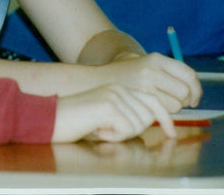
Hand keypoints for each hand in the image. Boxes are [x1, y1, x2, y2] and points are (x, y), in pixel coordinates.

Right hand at [52, 84, 175, 142]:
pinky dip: (113, 135)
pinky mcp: (109, 106)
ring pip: (138, 123)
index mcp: (120, 87)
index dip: (165, 118)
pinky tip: (97, 129)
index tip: (172, 133)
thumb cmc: (76, 120)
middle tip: (109, 129)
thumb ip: (127, 113)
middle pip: (148, 114)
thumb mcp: (106, 114)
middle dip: (136, 129)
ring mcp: (114, 95)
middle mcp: (119, 88)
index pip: (153, 100)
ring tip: (100, 127)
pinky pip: (125, 129)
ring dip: (122, 133)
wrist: (51, 117)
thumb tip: (152, 121)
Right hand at [94, 53, 201, 112]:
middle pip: (185, 91)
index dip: (196, 88)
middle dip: (186, 101)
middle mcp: (153, 70)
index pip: (188, 74)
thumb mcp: (142, 64)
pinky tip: (150, 111)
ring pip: (175, 105)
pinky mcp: (140, 100)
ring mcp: (146, 86)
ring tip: (159, 106)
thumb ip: (166, 72)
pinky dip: (161, 115)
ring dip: (172, 109)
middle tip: (180, 105)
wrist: (95, 82)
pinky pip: (163, 113)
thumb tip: (192, 86)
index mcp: (156, 59)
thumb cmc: (122, 75)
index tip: (194, 98)